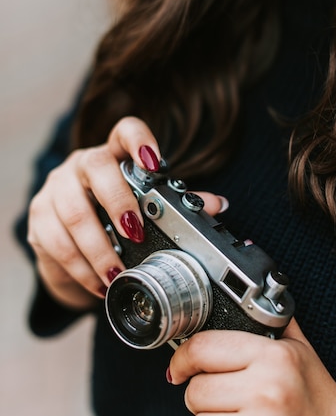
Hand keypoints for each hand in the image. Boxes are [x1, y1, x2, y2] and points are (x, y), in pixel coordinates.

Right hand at [28, 116, 226, 309]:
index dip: (139, 140)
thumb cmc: (114, 220)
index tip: (153, 160)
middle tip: (136, 233)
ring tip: (118, 274)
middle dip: (118, 202)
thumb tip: (217, 204)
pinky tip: (98, 284)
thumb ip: (176, 205)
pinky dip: (81, 268)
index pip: (125, 131)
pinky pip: (56, 243)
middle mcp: (82, 164)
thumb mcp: (144, 209)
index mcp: (114, 154)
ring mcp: (56, 188)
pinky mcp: (38, 218)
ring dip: (99, 249)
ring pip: (73, 212)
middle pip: (96, 167)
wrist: (71, 245)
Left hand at [168, 320, 335, 415]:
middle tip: (224, 394)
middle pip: (195, 390)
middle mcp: (267, 390)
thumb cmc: (319, 397)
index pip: (203, 348)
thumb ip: (271, 322)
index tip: (180, 366)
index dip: (183, 358)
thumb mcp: (300, 350)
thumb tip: (245, 299)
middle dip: (201, 393)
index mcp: (274, 356)